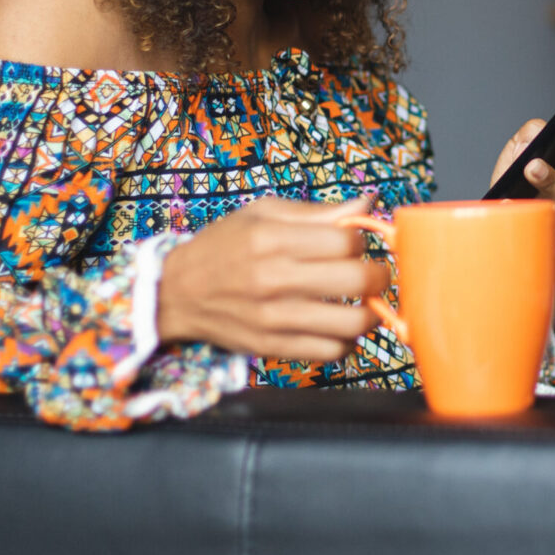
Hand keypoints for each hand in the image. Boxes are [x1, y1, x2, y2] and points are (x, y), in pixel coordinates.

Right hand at [156, 193, 390, 360]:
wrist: (175, 293)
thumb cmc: (223, 247)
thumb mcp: (263, 214)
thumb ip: (318, 212)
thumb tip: (369, 202)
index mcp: (273, 238)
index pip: (347, 241)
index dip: (361, 242)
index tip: (355, 246)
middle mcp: (274, 278)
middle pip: (357, 280)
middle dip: (378, 276)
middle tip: (374, 274)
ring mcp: (274, 318)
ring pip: (352, 323)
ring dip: (369, 313)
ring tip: (362, 303)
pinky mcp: (272, 347)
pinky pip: (330, 352)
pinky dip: (346, 342)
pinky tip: (339, 327)